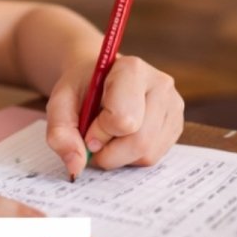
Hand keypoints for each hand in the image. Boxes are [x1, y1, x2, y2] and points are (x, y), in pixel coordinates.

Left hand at [46, 54, 184, 179]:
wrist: (101, 78)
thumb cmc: (82, 89)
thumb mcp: (60, 103)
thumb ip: (60, 133)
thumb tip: (77, 167)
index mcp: (133, 69)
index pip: (123, 120)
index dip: (99, 133)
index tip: (88, 127)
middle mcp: (160, 83)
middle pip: (140, 141)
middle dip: (110, 152)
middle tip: (95, 140)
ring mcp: (174, 103)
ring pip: (149, 153)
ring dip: (120, 157)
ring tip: (110, 137)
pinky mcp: (176, 122)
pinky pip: (155, 156)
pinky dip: (133, 157)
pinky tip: (124, 138)